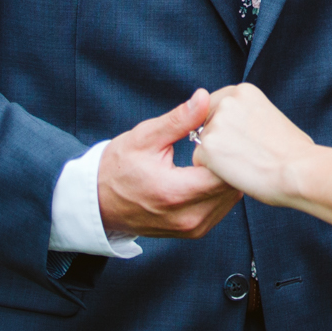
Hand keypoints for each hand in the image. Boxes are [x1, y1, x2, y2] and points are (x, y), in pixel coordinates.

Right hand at [97, 89, 243, 240]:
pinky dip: (220, 189)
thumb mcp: (144, 137)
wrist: (99, 203)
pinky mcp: (195, 232)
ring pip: (231, 197)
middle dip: (231, 162)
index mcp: (176, 193)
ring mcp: (193, 228)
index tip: (223, 133)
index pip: (225, 173)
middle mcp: (189, 217)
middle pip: (232, 186)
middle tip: (223, 140)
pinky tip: (208, 172)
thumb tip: (202, 98)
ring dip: (227, 176)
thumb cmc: (118, 169)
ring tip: (215, 155)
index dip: (229, 149)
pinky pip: (221, 207)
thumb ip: (178, 120)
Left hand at [192, 82, 314, 204]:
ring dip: (218, 157)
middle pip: (206, 125)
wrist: (298, 169)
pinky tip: (238, 172)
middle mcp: (226, 102)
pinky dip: (213, 172)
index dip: (227, 127)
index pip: (216, 107)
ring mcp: (216, 124)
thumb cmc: (294, 151)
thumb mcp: (271, 116)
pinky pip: (200, 163)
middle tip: (248, 154)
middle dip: (220, 141)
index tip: (243, 139)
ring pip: (203, 145)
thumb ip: (249, 114)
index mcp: (243, 91)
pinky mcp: (208, 147)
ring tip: (247, 163)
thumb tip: (243, 126)